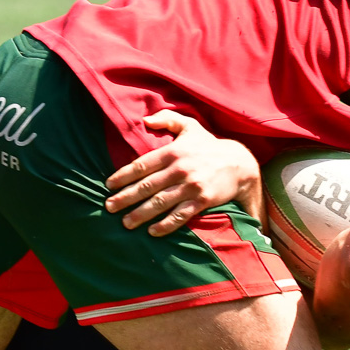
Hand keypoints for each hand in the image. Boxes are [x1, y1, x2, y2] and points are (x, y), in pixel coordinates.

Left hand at [104, 111, 260, 235]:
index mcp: (172, 151)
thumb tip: (144, 119)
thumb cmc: (209, 145)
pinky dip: (166, 224)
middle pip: (146, 186)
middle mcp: (179, 169)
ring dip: (140, 214)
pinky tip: (152, 231)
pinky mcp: (202, 200)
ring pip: (159, 203)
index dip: (123, 176)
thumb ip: (167, 119)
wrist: (240, 164)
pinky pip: (180, 216)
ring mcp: (190, 186)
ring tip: (125, 223)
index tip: (108, 185)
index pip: (141, 165)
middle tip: (109, 207)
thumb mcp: (190, 126)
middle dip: (125, 198)